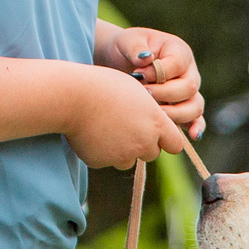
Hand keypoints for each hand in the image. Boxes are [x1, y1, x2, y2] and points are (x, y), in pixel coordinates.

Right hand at [65, 65, 187, 169]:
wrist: (73, 97)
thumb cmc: (104, 86)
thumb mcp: (136, 92)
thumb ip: (150, 112)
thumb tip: (155, 124)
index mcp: (156, 123)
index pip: (175, 144)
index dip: (166, 140)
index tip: (158, 134)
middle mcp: (144, 143)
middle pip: (152, 153)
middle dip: (143, 144)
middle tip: (126, 126)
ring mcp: (122, 155)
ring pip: (128, 160)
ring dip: (122, 150)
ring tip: (106, 127)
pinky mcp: (102, 162)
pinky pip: (106, 160)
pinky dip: (101, 151)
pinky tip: (91, 132)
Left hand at [105, 26, 205, 138]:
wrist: (123, 62)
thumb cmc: (127, 49)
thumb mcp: (128, 41)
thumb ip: (136, 48)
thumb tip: (145, 58)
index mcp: (179, 51)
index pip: (178, 64)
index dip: (158, 73)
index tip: (137, 75)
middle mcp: (189, 72)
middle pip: (188, 88)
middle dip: (165, 94)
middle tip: (144, 95)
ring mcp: (188, 92)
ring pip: (195, 106)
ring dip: (176, 113)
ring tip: (156, 113)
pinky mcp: (183, 107)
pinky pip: (196, 119)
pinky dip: (196, 127)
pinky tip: (191, 136)